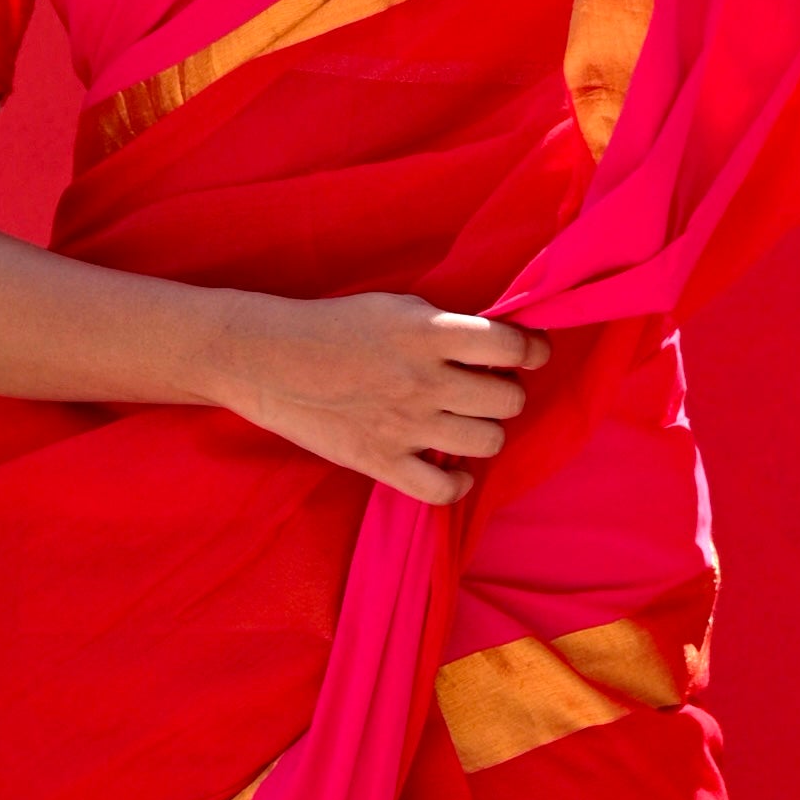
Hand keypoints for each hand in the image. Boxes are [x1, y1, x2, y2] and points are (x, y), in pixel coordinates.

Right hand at [211, 289, 547, 503]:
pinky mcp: (381, 461)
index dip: (533, 349)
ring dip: (486, 432)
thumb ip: (445, 326)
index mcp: (428, 333)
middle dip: (505, 392)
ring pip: (489, 442)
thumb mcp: (395, 307)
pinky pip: (444, 491)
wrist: (266, 357)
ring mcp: (405, 425)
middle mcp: (424, 380)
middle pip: (508, 399)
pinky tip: (452, 468)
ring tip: (466, 423)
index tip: (530, 352)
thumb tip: (498, 345)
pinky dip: (458, 484)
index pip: (510, 345)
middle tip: (486, 388)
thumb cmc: (333, 326)